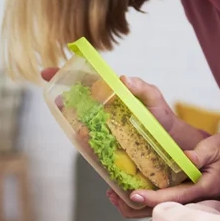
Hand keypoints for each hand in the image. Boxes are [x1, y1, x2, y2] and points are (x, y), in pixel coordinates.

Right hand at [41, 68, 206, 150]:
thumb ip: (142, 88)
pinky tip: (81, 138)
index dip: (65, 76)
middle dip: (63, 98)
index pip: (85, 82)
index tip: (47, 73)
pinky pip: (90, 143)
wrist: (172, 143)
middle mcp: (103, 111)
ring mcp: (103, 129)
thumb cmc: (161, 117)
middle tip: (56, 99)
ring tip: (70, 118)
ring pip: (80, 122)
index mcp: (111, 94)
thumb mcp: (154, 98)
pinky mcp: (106, 147)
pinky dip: (83, 141)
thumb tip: (124, 79)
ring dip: (71, 120)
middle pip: (76, 102)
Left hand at [108, 132, 219, 217]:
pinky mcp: (186, 196)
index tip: (134, 195)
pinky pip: (163, 202)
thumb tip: (186, 159)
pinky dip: (145, 200)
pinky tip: (130, 191)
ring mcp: (190, 200)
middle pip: (162, 209)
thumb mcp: (216, 147)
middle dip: (136, 206)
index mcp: (204, 188)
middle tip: (112, 196)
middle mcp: (196, 199)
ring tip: (114, 195)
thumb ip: (200, 155)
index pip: (174, 197)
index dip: (153, 198)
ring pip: (160, 209)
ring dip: (137, 205)